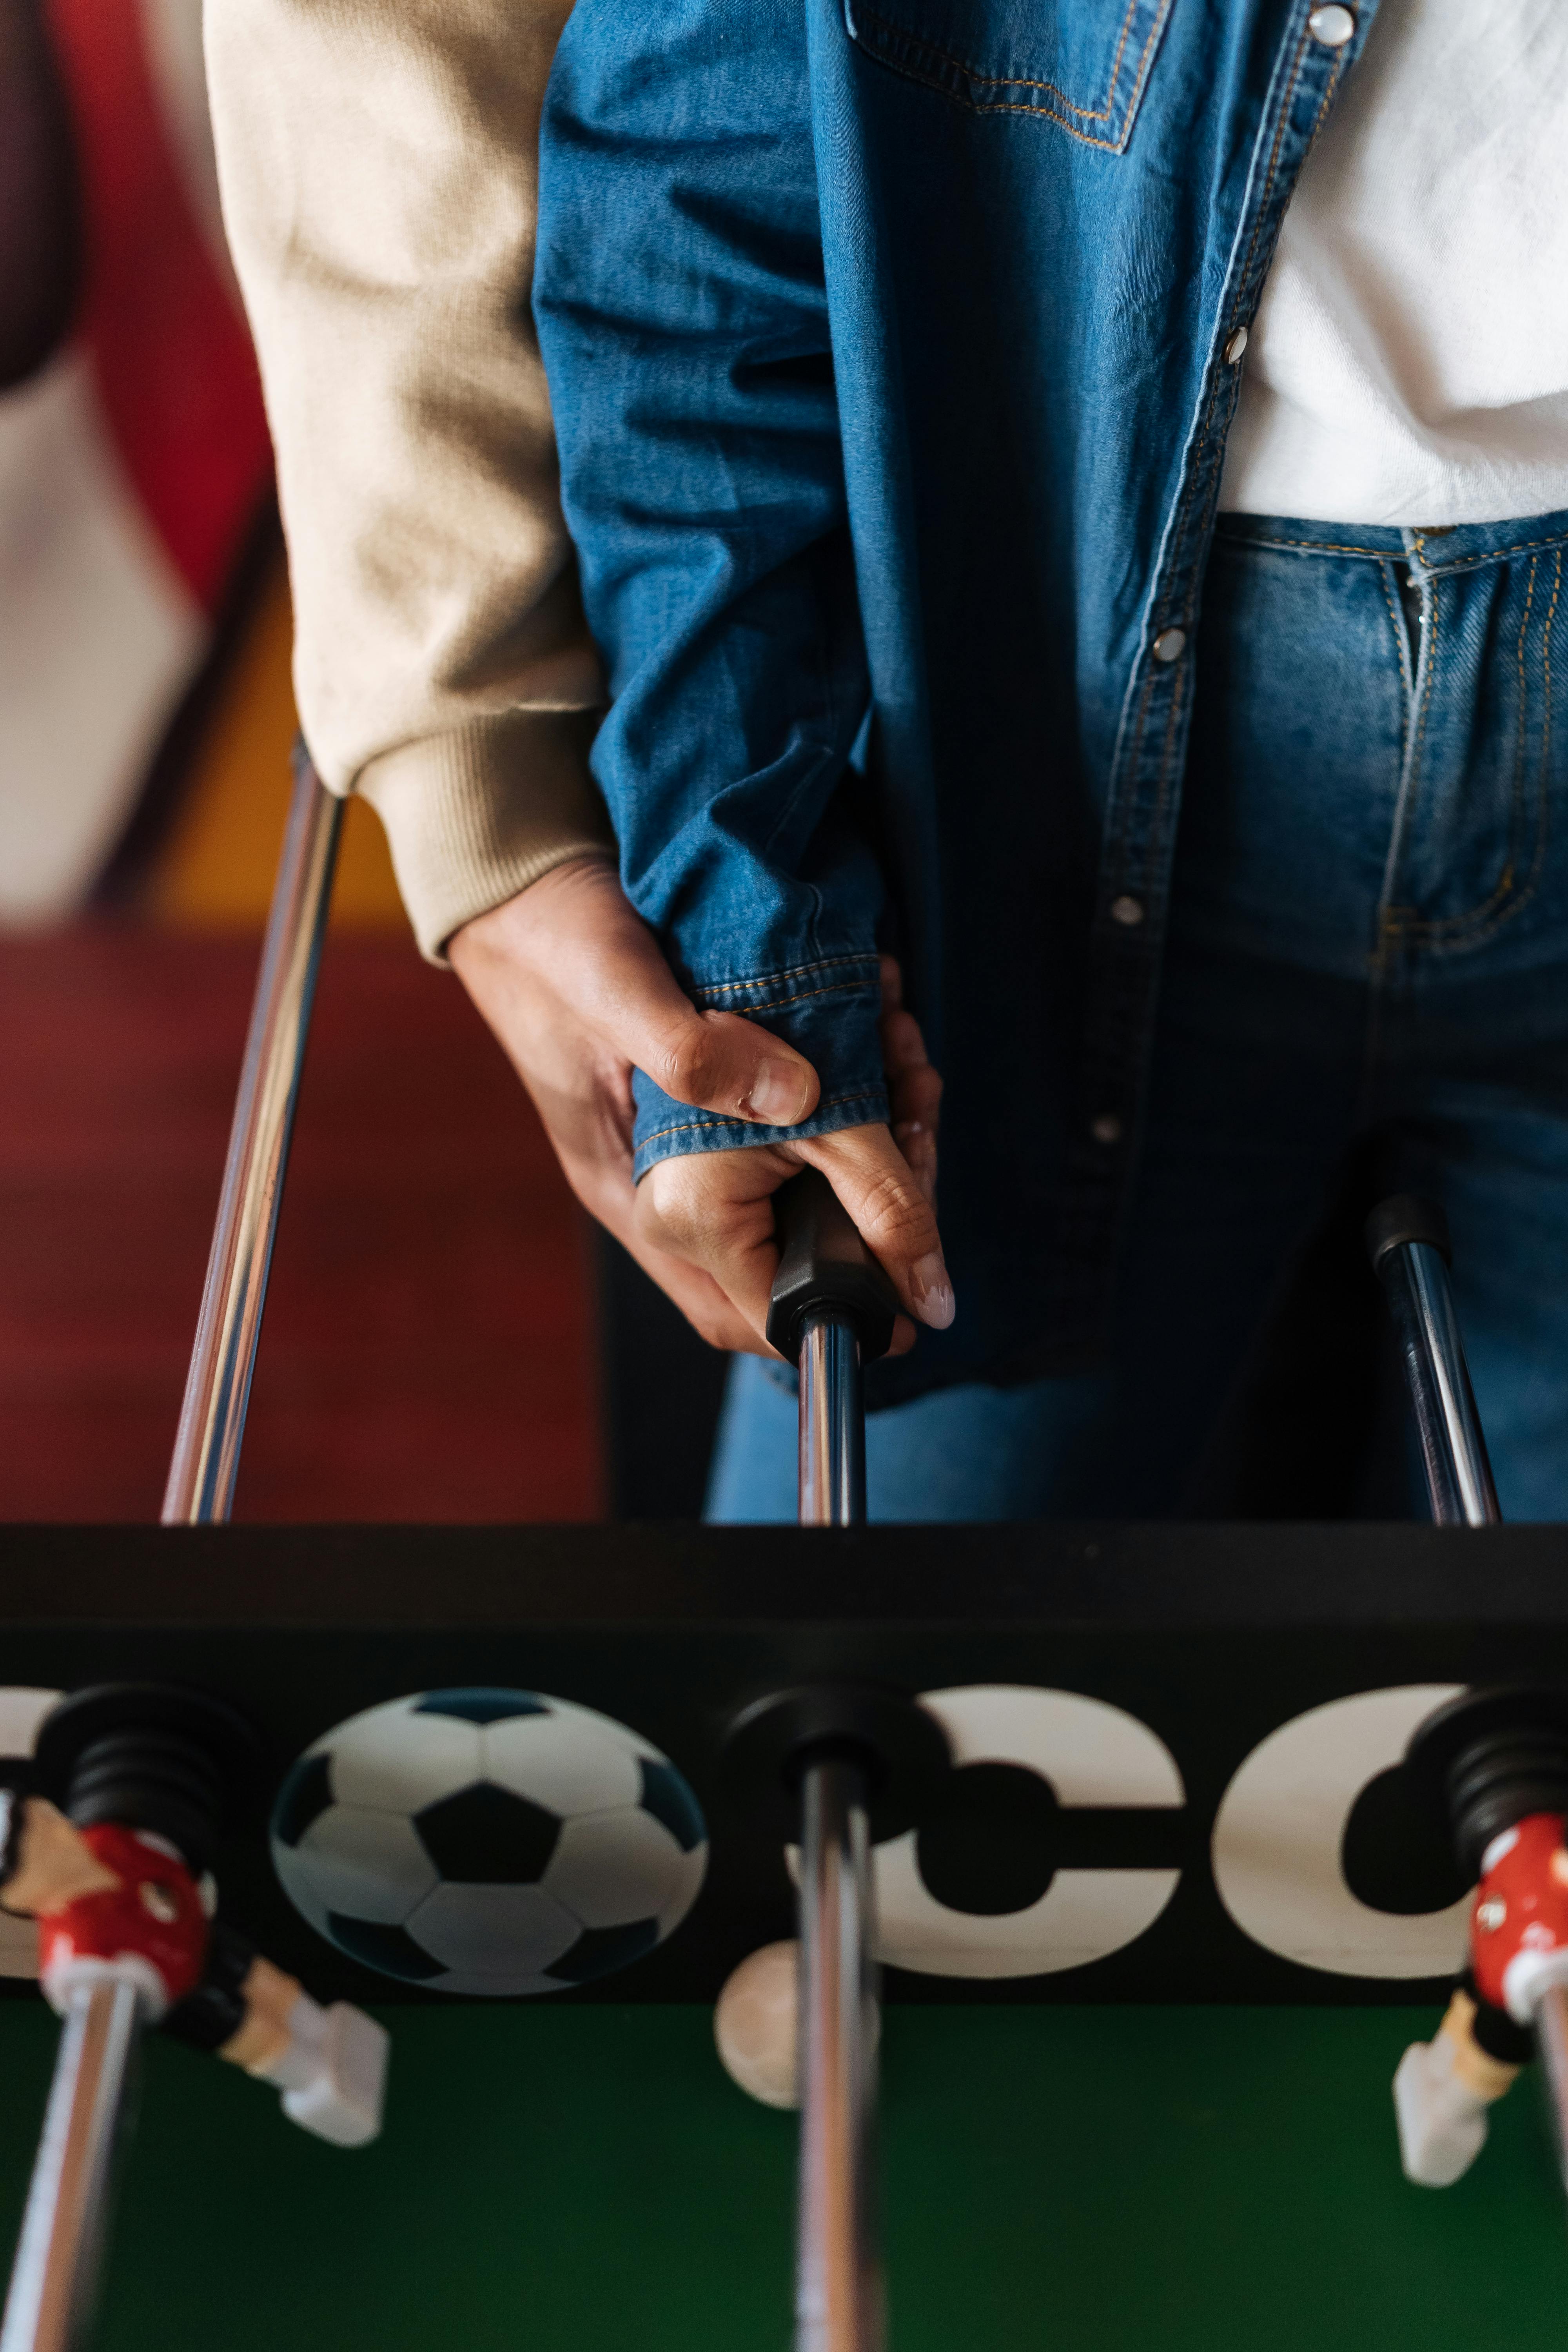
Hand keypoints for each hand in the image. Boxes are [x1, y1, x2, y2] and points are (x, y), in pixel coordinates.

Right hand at [449, 856, 951, 1354]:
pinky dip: (862, 1101)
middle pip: (803, 1257)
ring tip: (908, 1069)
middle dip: (886, 1208)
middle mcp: (669, 1197)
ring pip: (820, 1195)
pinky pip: (813, 1136)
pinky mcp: (724, 1108)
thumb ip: (697, 1055)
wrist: (524, 889)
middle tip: (922, 1127)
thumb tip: (800, 1100)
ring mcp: (696, 1156)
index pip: (744, 1310)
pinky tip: (879, 1040)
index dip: (835, 1312)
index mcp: (642, 1197)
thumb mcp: (623, 989)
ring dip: (883, 1142)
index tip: (918, 1287)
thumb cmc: (554, 945)